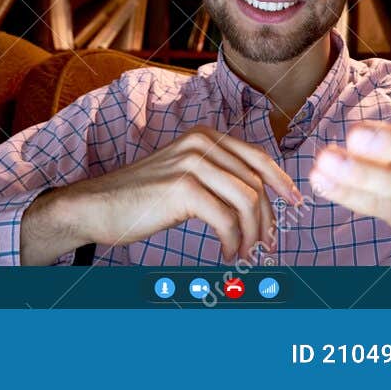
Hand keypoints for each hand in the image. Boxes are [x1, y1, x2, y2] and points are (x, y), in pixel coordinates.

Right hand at [21, 125, 303, 264]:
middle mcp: (200, 143)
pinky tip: (226, 253)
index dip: (280, 181)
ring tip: (244, 253)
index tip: (294, 203)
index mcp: (202, 136)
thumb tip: (257, 199)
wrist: (95, 206)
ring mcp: (191, 163)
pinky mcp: (183, 188)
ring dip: (252, 234)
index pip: (257, 156)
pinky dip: (234, 242)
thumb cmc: (139, 197)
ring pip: (247, 201)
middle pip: (256, 183)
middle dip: (267, 219)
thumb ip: (214, 176)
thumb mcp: (182, 175)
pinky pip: (227, 220)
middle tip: (267, 245)